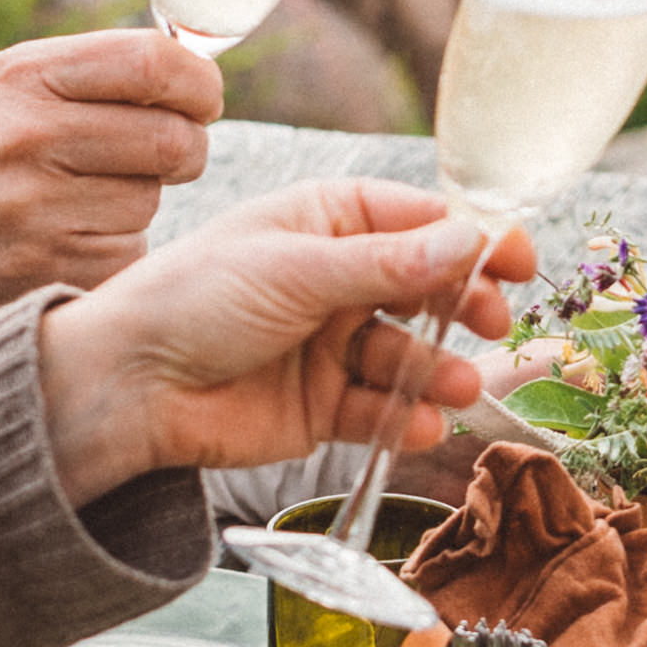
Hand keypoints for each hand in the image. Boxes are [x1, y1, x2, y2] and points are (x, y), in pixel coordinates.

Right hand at [0, 28, 224, 344]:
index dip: (197, 84)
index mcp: (21, 75)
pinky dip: (112, 254)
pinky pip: (128, 254)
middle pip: (173, 139)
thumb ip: (84, 74)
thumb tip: (190, 67)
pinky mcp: (46, 267)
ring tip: (78, 204)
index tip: (200, 101)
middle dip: (183, 151)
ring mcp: (36, 205)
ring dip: (136, 206)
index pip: (154, 62)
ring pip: (152, 201)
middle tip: (158, 160)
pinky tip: (65, 244)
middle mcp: (28, 134)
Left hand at [33, 183, 531, 502]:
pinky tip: (418, 425)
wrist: (129, 386)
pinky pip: (380, 410)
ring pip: (411, 354)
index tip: (517, 258)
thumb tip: (470, 242)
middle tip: (492, 322)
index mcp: (326, 221)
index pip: (419, 222)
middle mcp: (336, 279)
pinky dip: (404, 418)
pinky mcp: (322, 406)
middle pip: (427, 288)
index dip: (472, 239)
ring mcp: (332, 344)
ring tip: (455, 386)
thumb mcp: (295, 270)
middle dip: (465, 306)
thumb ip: (387, 264)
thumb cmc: (194, 300)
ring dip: (439, 370)